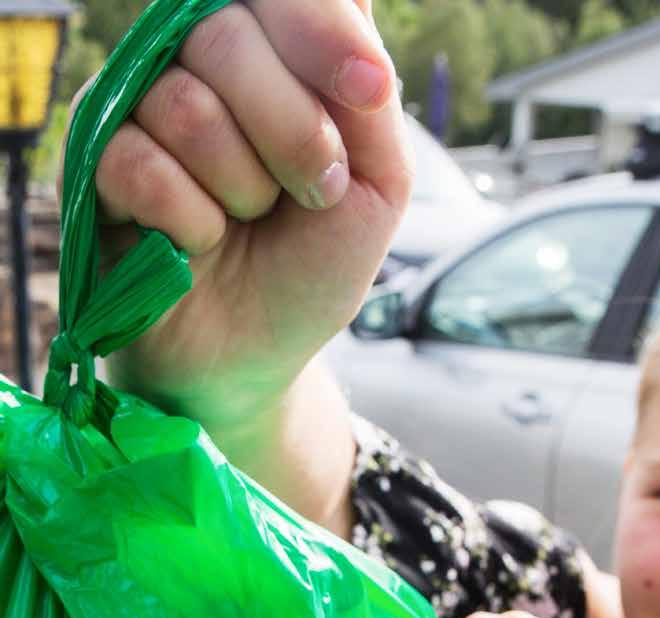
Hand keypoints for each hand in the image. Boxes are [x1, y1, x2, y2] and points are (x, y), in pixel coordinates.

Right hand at [63, 0, 408, 432]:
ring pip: (184, 104)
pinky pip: (141, 165)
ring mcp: (139, 106)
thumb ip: (370, 101)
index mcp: (269, 52)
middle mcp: (195, 61)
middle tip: (309, 193)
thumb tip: (357, 18)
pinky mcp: (95, 163)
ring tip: (244, 221)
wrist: (255, 354)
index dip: (319, 29)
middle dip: (292, 133)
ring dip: (240, 189)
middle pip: (225, 35)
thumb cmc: (310, 267)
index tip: (367, 90)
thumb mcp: (377, 189)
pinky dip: (191, 223)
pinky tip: (198, 243)